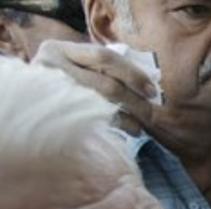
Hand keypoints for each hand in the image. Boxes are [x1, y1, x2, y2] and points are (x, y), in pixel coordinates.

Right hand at [32, 40, 158, 133]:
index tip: (152, 90)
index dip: (132, 73)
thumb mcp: (77, 65)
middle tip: (152, 112)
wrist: (28, 99)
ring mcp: (51, 93)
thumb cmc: (65, 80)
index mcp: (60, 49)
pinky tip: (131, 129)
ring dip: (128, 116)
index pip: (104, 57)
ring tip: (142, 124)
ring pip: (101, 105)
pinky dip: (117, 125)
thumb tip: (148, 88)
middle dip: (134, 100)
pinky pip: (93, 121)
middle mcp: (52, 68)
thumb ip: (104, 69)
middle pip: (105, 85)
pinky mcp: (54, 115)